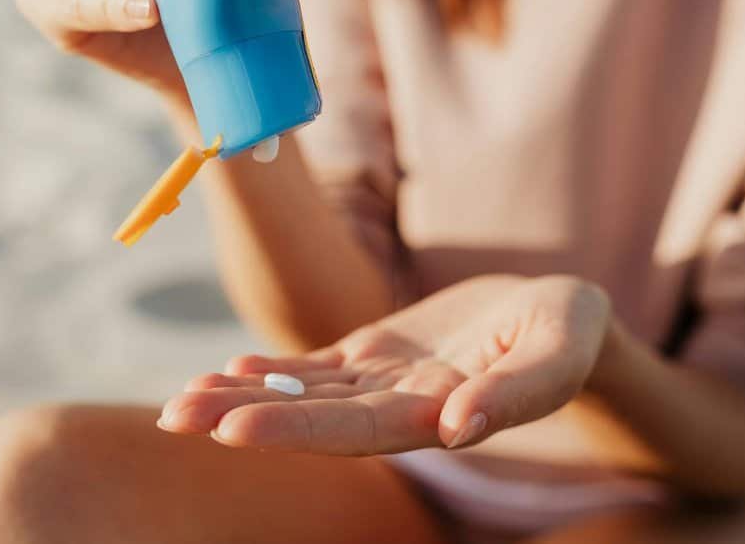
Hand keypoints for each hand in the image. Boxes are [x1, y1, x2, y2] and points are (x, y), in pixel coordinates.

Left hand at [159, 275, 612, 454]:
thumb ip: (517, 391)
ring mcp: (384, 383)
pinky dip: (272, 371)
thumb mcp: (560, 349)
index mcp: (440, 414)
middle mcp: (400, 408)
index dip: (295, 432)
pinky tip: (228, 368)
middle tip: (174, 417)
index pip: (357, 431)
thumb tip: (459, 428)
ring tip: (181, 402)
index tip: (233, 431)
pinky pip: (317, 369)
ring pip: (304, 396)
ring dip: (242, 398)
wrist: (557, 313)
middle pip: (312, 420)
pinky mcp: (376, 356)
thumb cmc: (570, 330)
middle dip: (243, 419)